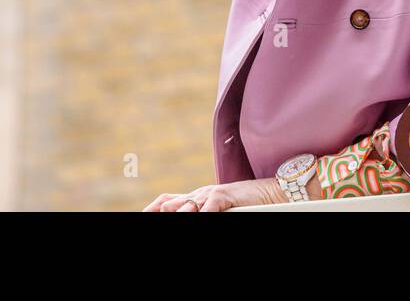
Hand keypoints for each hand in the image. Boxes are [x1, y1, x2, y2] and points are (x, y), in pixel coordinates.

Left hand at [142, 178, 288, 211]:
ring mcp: (211, 194)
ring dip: (179, 212)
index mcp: (196, 197)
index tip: (141, 214)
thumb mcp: (218, 207)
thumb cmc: (243, 203)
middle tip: (147, 216)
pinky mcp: (225, 196)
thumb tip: (177, 211)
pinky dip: (203, 211)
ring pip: (188, 205)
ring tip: (166, 215)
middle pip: (171, 203)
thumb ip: (202, 210)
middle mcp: (199, 195)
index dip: (151, 209)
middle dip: (160, 212)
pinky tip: (200, 215)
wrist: (268, 192)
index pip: (166, 201)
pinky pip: (210, 205)